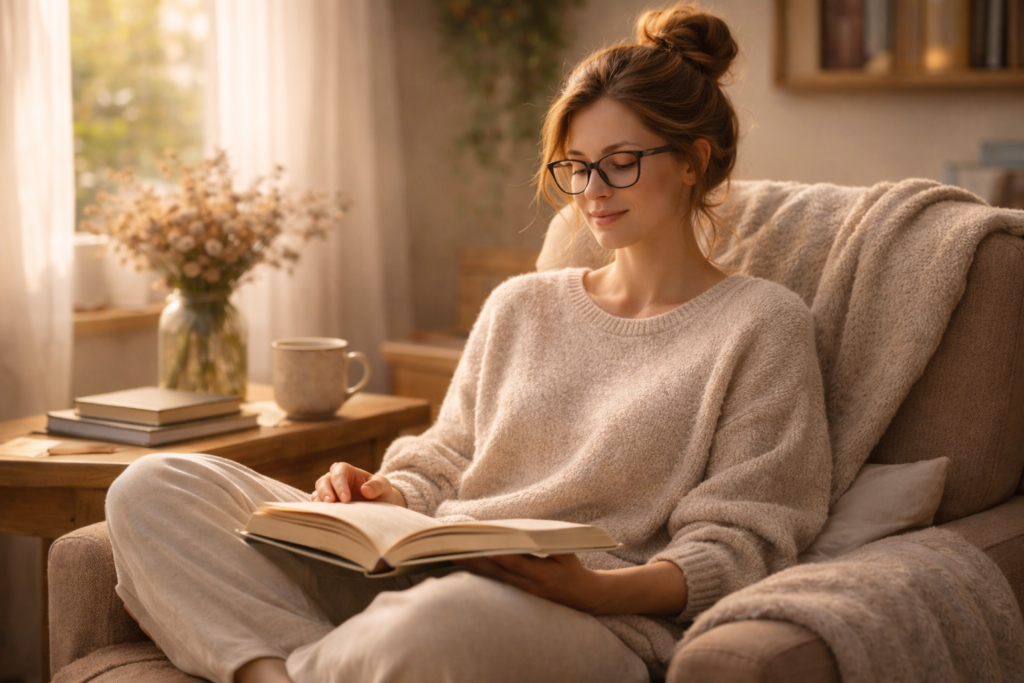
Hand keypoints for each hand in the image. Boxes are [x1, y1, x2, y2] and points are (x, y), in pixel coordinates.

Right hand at [310, 462, 405, 506]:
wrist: (380, 506)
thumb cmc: (380, 492)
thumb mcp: (384, 486)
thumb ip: (377, 485)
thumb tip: (365, 490)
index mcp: (347, 471)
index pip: (338, 472)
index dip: (340, 484)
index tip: (346, 499)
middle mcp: (335, 480)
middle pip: (323, 481)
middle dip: (325, 492)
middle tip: (331, 503)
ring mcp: (329, 493)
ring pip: (317, 493)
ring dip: (320, 501)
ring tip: (326, 512)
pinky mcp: (327, 506)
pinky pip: (318, 507)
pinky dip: (319, 511)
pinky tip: (324, 517)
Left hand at [455, 555, 687, 615]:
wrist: (588, 598)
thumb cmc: (576, 568)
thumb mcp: (567, 551)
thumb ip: (546, 541)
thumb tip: (522, 529)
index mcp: (542, 574)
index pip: (511, 562)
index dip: (491, 553)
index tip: (473, 543)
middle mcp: (530, 587)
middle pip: (495, 573)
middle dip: (473, 561)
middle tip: (451, 549)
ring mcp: (524, 594)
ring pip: (492, 581)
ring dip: (472, 569)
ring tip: (453, 556)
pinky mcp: (521, 597)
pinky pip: (497, 585)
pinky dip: (482, 575)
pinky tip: (468, 567)